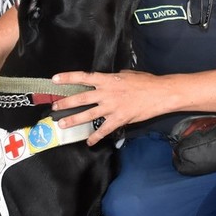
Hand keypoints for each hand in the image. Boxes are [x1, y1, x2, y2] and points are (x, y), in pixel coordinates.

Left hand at [49, 70, 168, 144]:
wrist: (160, 93)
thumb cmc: (146, 82)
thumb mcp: (128, 74)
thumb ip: (115, 77)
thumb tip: (110, 78)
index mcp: (108, 80)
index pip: (83, 77)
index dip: (68, 78)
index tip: (55, 79)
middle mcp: (106, 93)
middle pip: (80, 98)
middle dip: (65, 103)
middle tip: (54, 107)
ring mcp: (112, 107)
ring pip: (88, 114)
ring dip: (74, 120)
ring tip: (62, 124)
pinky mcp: (119, 119)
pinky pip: (104, 129)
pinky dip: (96, 136)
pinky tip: (89, 141)